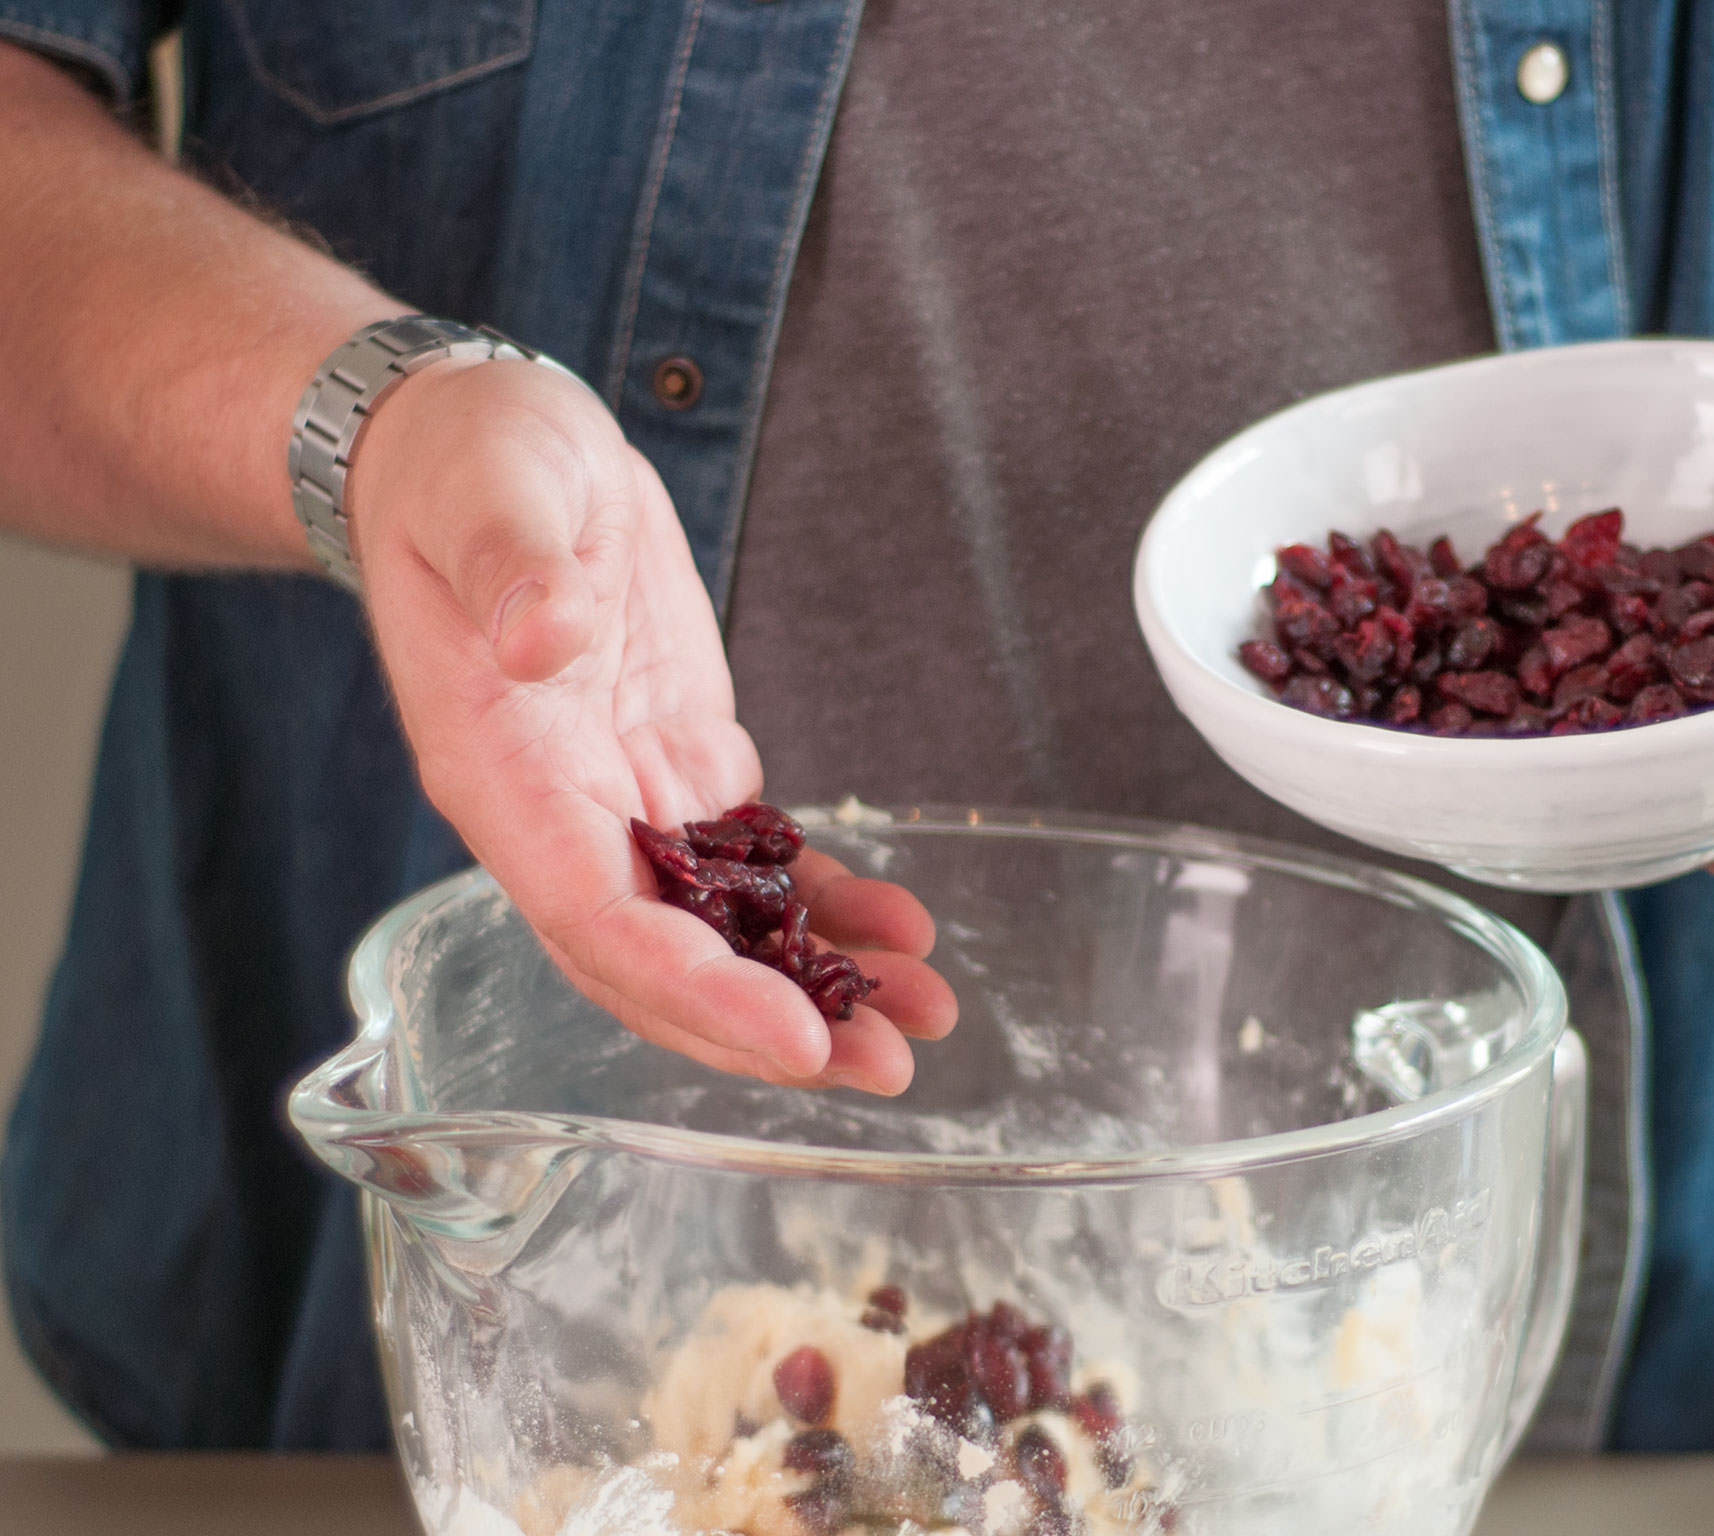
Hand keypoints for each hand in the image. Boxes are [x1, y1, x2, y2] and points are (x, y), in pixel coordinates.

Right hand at [344, 356, 956, 1091]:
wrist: (481, 449)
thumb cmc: (468, 465)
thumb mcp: (488, 490)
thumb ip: (511, 571)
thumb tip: (544, 635)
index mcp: (504, 777)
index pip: (597, 921)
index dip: (694, 990)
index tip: (793, 1038)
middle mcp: (563, 815)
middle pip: (666, 961)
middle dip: (773, 1027)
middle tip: (887, 1071)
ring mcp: (627, 798)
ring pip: (721, 929)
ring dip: (818, 983)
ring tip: (926, 1020)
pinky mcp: (682, 764)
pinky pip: (756, 861)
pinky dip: (825, 904)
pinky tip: (900, 930)